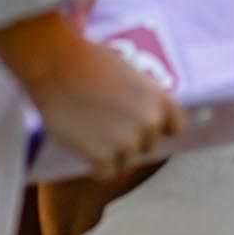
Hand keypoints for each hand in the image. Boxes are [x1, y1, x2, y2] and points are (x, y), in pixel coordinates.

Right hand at [0, 12, 183, 179]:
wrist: (57, 67)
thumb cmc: (90, 61)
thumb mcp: (129, 72)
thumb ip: (142, 97)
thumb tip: (142, 114)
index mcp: (158, 99)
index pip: (176, 127)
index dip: (159, 128)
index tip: (143, 126)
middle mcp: (148, 123)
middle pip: (147, 147)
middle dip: (130, 139)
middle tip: (107, 125)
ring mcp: (126, 142)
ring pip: (126, 162)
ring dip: (111, 154)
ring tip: (92, 132)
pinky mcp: (101, 158)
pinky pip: (106, 173)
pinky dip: (95, 165)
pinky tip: (84, 145)